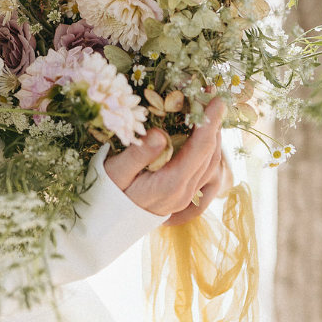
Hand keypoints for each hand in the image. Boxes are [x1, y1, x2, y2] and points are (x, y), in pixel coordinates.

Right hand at [104, 97, 226, 223]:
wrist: (104, 226)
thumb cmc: (106, 195)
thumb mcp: (115, 172)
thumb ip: (138, 154)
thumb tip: (160, 133)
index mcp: (171, 184)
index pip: (200, 149)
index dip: (211, 122)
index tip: (217, 98)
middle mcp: (185, 192)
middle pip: (211, 154)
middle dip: (214, 123)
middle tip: (210, 95)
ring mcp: (187, 196)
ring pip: (212, 163)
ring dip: (213, 136)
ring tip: (208, 111)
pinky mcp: (183, 196)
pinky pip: (206, 171)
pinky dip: (208, 150)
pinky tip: (201, 136)